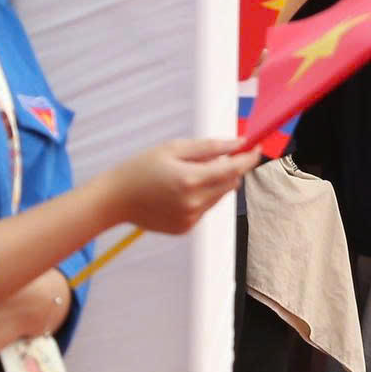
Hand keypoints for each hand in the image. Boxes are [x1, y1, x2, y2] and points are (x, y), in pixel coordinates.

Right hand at [107, 139, 261, 233]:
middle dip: (229, 168)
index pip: (234, 169)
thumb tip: (239, 143)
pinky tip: (177, 191)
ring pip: (219, 196)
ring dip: (214, 183)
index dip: (249, 158)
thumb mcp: (173, 148)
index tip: (256, 148)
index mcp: (191, 180)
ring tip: (186, 174)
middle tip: (212, 157)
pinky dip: (201, 197)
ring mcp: (190, 218)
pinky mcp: (185, 228)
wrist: (114, 200)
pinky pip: (205, 208)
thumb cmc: (140, 168)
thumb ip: (210, 147)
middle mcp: (194, 203)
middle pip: (230, 183)